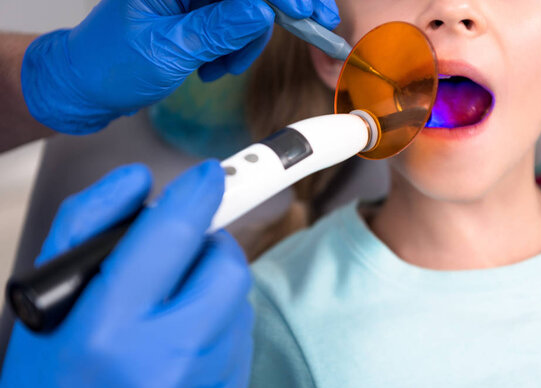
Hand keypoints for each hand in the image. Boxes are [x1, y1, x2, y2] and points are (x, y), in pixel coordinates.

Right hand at [0, 161, 253, 387]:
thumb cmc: (49, 378)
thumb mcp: (47, 295)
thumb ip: (88, 222)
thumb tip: (138, 181)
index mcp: (107, 331)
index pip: (173, 235)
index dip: (197, 194)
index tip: (210, 176)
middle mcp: (163, 363)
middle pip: (226, 267)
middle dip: (209, 247)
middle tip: (181, 254)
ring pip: (238, 302)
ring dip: (211, 289)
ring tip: (169, 310)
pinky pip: (242, 339)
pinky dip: (218, 324)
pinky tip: (181, 343)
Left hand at [21, 0, 339, 133]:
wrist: (89, 87)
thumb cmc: (110, 65)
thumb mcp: (168, 49)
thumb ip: (217, 29)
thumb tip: (261, 12)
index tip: (305, 12)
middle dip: (279, 11)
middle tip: (314, 26)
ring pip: (248, 9)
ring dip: (246, 43)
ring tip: (220, 68)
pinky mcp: (198, 16)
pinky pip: (235, 26)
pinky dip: (235, 49)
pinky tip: (213, 66)